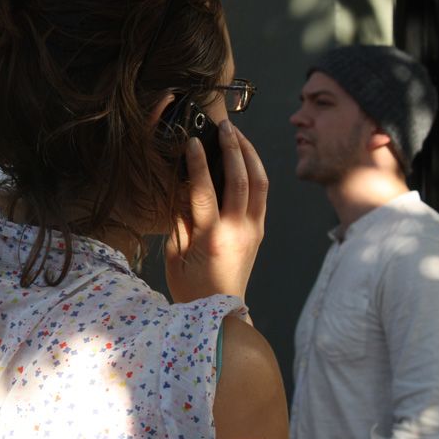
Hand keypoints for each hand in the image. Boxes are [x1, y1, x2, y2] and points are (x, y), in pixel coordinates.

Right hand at [165, 121, 267, 302]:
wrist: (220, 312)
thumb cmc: (190, 287)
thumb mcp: (174, 254)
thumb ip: (179, 219)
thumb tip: (182, 186)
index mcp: (211, 237)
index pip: (205, 189)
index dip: (197, 162)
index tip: (191, 141)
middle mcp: (238, 230)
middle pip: (241, 178)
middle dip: (232, 148)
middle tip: (222, 126)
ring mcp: (253, 229)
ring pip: (260, 182)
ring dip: (250, 154)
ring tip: (237, 134)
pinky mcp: (259, 231)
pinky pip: (263, 194)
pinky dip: (256, 171)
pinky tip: (246, 157)